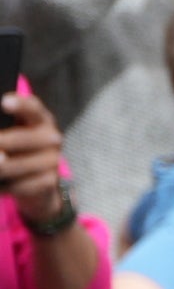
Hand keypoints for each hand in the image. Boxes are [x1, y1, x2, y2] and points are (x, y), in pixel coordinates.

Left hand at [0, 94, 66, 218]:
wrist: (37, 182)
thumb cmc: (15, 150)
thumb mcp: (9, 135)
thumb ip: (2, 131)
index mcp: (39, 119)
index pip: (32, 108)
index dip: (20, 105)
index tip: (4, 103)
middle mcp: (52, 137)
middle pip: (21, 139)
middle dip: (0, 144)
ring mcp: (53, 160)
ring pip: (17, 165)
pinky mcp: (50, 181)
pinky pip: (20, 184)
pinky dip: (5, 186)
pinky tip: (2, 184)